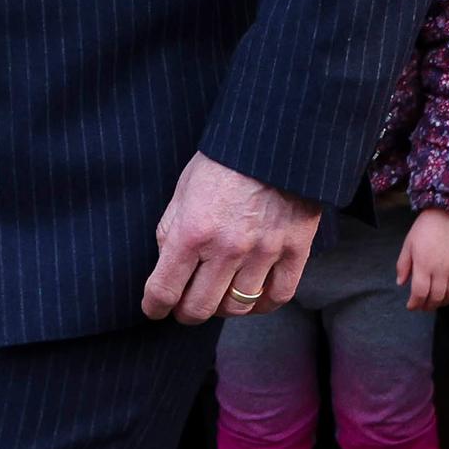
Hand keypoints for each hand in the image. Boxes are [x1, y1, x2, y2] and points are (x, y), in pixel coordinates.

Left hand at [143, 153, 322, 322]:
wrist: (278, 136)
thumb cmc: (225, 160)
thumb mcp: (183, 190)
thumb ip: (171, 232)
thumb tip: (167, 267)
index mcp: (192, 231)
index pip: (164, 292)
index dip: (154, 306)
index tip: (155, 308)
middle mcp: (226, 248)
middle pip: (199, 309)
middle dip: (186, 312)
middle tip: (187, 304)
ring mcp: (264, 251)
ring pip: (237, 307)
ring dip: (223, 307)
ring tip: (221, 294)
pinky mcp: (295, 249)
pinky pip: (278, 296)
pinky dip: (262, 303)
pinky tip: (254, 294)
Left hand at [398, 208, 448, 311]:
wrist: (448, 210)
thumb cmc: (425, 227)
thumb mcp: (408, 244)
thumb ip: (403, 265)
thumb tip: (401, 283)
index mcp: (423, 266)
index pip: (419, 294)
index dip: (415, 304)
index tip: (412, 306)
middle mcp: (441, 270)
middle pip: (436, 297)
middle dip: (428, 305)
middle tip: (424, 306)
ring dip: (444, 301)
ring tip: (439, 300)